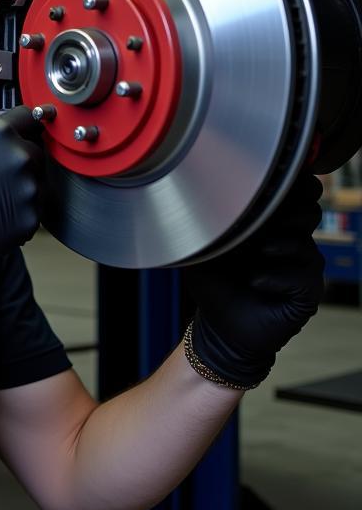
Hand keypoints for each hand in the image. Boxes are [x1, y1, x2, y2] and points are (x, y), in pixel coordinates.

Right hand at [0, 55, 45, 292]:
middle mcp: (21, 158)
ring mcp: (29, 190)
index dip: (17, 124)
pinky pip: (33, 207)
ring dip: (21, 182)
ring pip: (36, 179)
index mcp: (2, 133)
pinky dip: (20, 208)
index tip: (11, 133)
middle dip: (19, 155)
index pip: (27, 117)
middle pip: (34, 149)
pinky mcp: (31, 217)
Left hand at [185, 172, 324, 386]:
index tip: (276, 182)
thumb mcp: (203, 246)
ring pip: (308, 244)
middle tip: (266, 217)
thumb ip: (207, 219)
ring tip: (259, 250)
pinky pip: (303, 278)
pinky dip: (278, 276)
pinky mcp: (305, 293)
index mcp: (268, 224)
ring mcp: (300, 268)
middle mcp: (289, 241)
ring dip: (282, 243)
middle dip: (290, 210)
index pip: (295, 196)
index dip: (292, 187)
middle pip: (310, 211)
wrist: (220, 327)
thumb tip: (200, 191)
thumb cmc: (214, 283)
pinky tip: (255, 280)